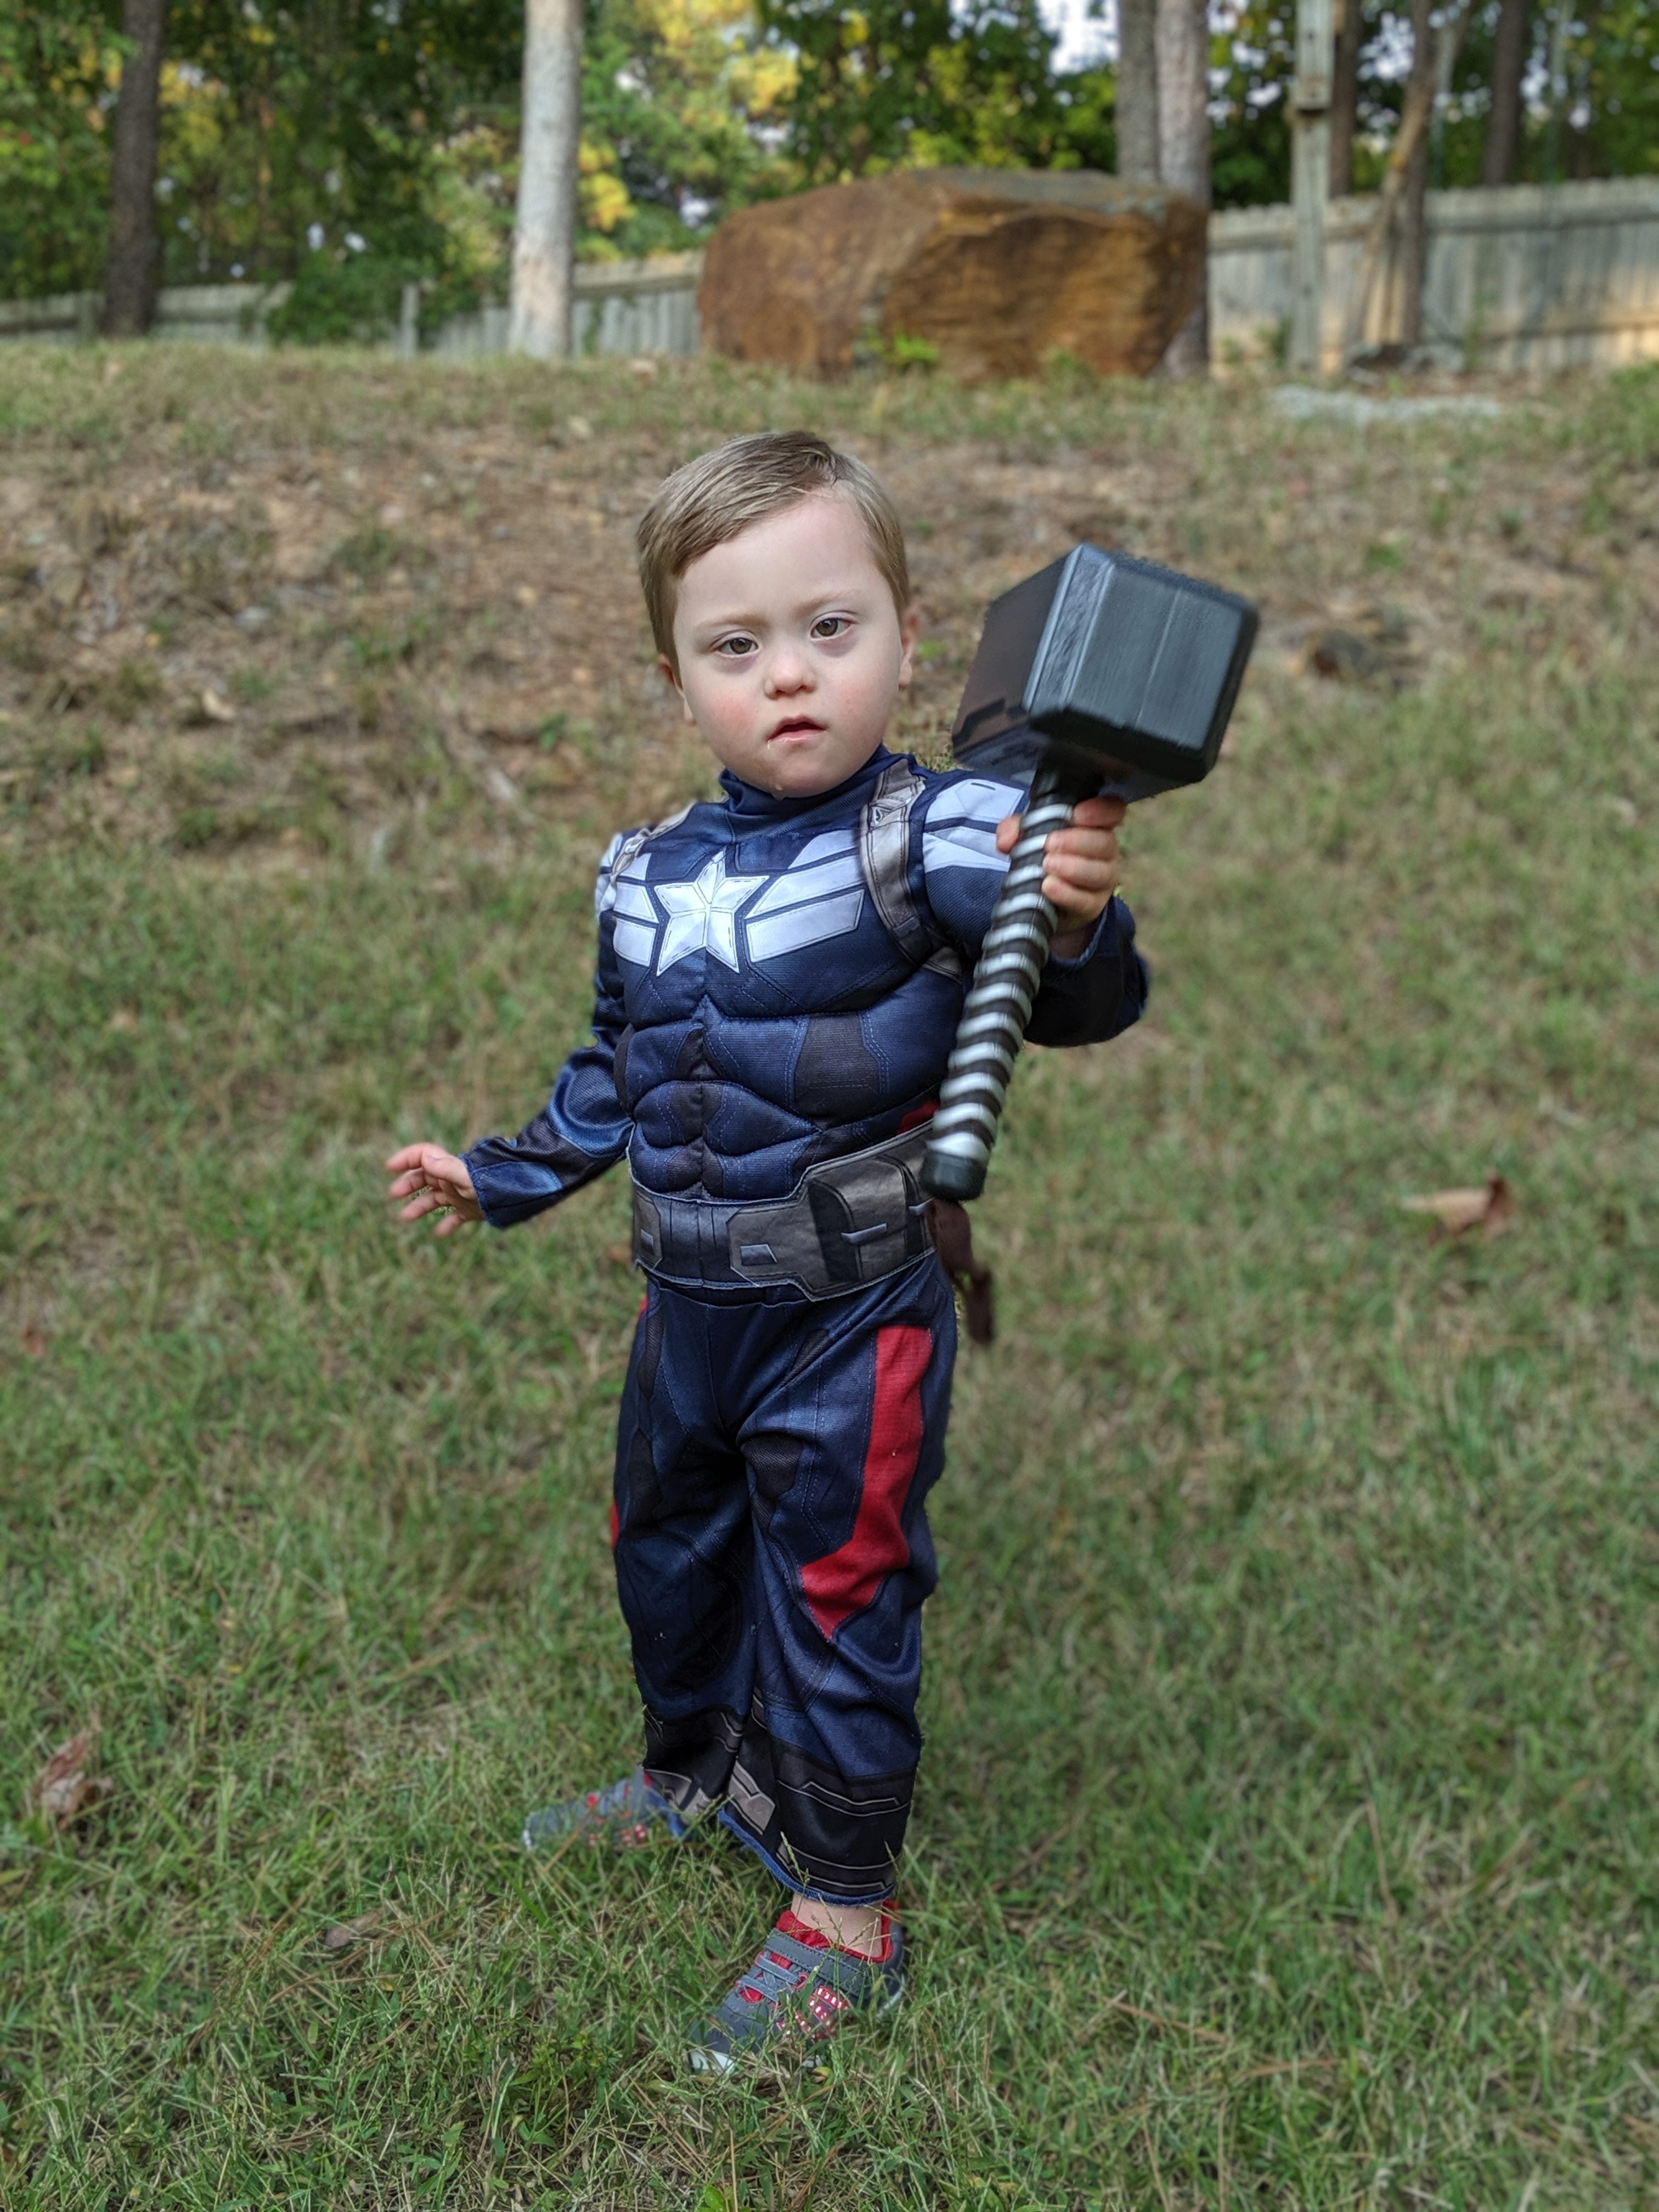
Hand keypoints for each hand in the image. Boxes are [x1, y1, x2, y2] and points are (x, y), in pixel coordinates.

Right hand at [385, 1142, 482, 1237]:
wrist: (517, 1196)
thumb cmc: (491, 1184)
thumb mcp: (466, 1177)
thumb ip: (447, 1168)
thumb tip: (425, 1160)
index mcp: (448, 1167)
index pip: (422, 1156)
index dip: (406, 1159)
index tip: (389, 1167)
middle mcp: (452, 1179)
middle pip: (425, 1178)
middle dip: (408, 1184)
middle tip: (394, 1194)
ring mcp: (461, 1195)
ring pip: (435, 1199)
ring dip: (419, 1207)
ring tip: (405, 1218)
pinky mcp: (470, 1210)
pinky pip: (454, 1218)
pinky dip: (446, 1225)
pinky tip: (438, 1233)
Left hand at [996, 793, 1125, 956]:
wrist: (1044, 900)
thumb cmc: (1043, 856)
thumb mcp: (1026, 836)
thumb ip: (1015, 829)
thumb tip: (1006, 841)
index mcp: (1095, 826)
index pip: (1113, 811)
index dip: (1101, 811)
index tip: (1077, 815)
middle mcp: (1106, 850)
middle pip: (1105, 842)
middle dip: (1077, 841)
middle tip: (1050, 844)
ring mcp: (1103, 879)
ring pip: (1099, 872)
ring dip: (1073, 868)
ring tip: (1047, 865)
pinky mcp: (1094, 905)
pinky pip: (1086, 900)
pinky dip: (1067, 894)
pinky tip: (1049, 887)